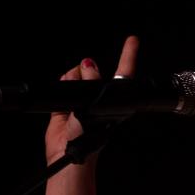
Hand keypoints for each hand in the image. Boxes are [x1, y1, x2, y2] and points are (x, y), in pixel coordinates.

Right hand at [44, 35, 138, 164]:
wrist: (71, 155)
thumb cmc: (90, 139)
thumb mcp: (95, 108)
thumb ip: (92, 85)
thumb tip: (88, 65)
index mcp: (115, 101)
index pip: (124, 73)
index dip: (128, 54)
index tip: (133, 39)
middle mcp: (100, 99)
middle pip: (95, 72)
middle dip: (88, 68)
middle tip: (85, 73)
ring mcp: (83, 102)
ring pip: (77, 77)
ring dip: (73, 76)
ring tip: (72, 90)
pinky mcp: (65, 107)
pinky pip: (63, 87)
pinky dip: (62, 84)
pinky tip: (63, 93)